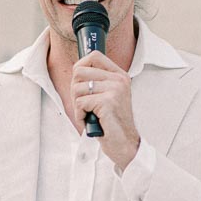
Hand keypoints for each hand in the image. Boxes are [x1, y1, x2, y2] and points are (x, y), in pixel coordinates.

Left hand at [71, 51, 139, 171]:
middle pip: (79, 71)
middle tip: (84, 104)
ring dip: (77, 105)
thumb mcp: (109, 96)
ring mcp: (114, 90)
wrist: (126, 144)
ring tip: (89, 114)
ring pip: (77, 88)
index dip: (80, 67)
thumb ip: (98, 82)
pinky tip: (91, 121)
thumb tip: (77, 71)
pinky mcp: (107, 102)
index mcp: (120, 75)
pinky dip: (80, 115)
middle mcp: (119, 80)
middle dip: (75, 90)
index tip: (79, 81)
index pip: (94, 56)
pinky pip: (80, 103)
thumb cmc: (113, 123)